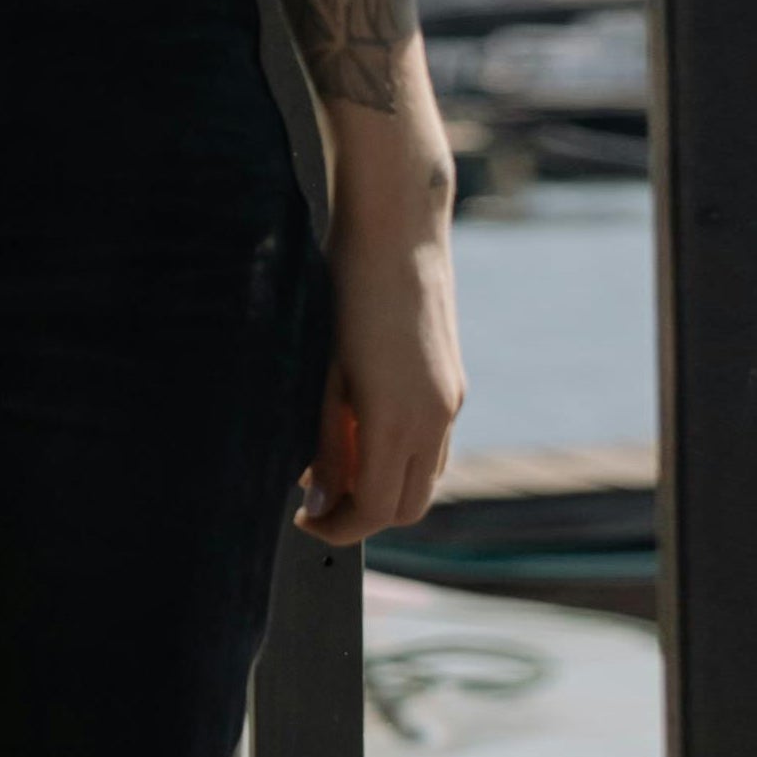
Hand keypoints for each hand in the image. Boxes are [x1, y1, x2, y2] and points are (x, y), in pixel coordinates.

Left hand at [294, 207, 463, 545]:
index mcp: (398, 420)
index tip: (303, 521)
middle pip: (409, 507)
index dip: (339, 528)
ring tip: (336, 468)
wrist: (397, 228)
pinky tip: (363, 433)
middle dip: (364, 518)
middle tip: (317, 504)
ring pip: (425, 479)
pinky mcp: (452, 383)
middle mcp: (435, 418)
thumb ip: (325, 442)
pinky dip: (400, 458)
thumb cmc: (344, 291)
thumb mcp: (322, 372)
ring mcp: (450, 400)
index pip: (377, 510)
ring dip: (385, 489)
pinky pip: (432, 446)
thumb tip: (317, 500)